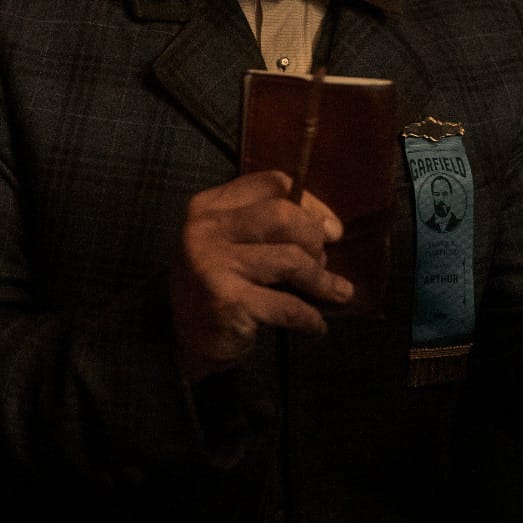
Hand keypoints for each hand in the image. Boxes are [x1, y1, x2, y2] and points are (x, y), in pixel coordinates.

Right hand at [167, 170, 350, 380]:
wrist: (186, 338)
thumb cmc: (222, 283)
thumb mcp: (237, 243)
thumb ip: (273, 226)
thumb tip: (332, 229)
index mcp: (210, 205)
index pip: (272, 184)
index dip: (312, 205)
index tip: (332, 230)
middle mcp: (206, 228)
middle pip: (283, 215)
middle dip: (314, 241)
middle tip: (323, 264)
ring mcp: (213, 264)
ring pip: (290, 259)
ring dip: (321, 280)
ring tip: (336, 293)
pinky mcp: (227, 301)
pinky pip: (287, 305)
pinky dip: (310, 317)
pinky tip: (316, 324)